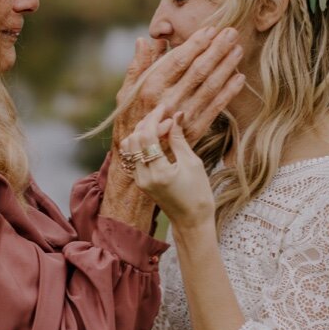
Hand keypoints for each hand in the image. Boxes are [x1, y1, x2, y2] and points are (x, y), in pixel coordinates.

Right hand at [115, 27, 245, 146]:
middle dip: (217, 49)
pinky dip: (229, 92)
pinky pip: (216, 108)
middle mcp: (168, 100)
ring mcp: (183, 116)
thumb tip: (146, 40)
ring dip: (227, 67)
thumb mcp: (127, 92)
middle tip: (232, 33)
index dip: (197, 43)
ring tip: (238, 49)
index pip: (178, 60)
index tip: (211, 29)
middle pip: (199, 70)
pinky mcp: (195, 130)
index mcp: (151, 87)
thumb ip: (138, 65)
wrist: (139, 158)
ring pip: (210, 87)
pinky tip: (240, 78)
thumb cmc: (131, 119)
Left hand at [120, 107, 224, 229]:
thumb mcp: (193, 164)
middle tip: (165, 116)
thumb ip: (179, 139)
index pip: (147, 136)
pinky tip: (157, 139)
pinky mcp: (139, 181)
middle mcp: (144, 177)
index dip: (155, 119)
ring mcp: (139, 180)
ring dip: (142, 132)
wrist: (192, 221)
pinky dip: (142, 143)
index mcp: (159, 173)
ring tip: (160, 127)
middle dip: (147, 123)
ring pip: (129, 147)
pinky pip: (133, 156)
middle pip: (134, 139)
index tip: (166, 108)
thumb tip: (176, 115)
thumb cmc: (199, 194)